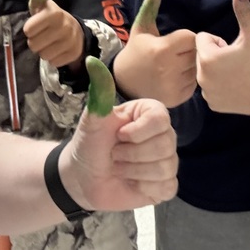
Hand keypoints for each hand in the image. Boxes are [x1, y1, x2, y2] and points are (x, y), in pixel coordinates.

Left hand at [24, 0, 84, 67]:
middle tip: (43, 35)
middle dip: (36, 41)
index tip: (36, 25)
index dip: (30, 29)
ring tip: (50, 42)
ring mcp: (70, 42)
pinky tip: (57, 49)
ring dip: (44, 50)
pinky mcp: (74, 54)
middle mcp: (64, 27)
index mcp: (54, 13)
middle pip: (34, 45)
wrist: (74, 31)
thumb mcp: (42, 2)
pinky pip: (53, 62)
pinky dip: (53, 58)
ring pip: (43, 55)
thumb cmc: (50, 17)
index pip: (28, 30)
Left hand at [61, 98, 177, 210]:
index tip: (119, 135)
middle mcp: (164, 135)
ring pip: (164, 168)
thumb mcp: (92, 118)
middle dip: (131, 154)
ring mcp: (167, 160)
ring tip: (119, 167)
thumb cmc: (90, 143)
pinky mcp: (165, 184)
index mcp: (150, 114)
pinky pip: (166, 187)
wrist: (82, 176)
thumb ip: (99, 92)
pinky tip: (131, 182)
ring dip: (133, 171)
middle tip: (114, 154)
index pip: (161, 118)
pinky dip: (143, 187)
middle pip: (165, 145)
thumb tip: (93, 62)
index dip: (138, 131)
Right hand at [113, 0, 197, 106]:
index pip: (192, 37)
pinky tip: (177, 77)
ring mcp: (174, 86)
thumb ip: (150, 8)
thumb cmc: (136, 52)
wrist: (123, 83)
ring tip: (178, 64)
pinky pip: (195, 85)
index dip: (187, 37)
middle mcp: (169, 69)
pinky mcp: (178, 98)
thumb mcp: (141, 28)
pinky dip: (189, 80)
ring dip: (192, 65)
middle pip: (197, 53)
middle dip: (192, 50)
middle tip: (179, 52)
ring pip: (197, 69)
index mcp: (162, 49)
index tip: (177, 39)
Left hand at [196, 0, 249, 118]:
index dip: (218, 42)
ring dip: (216, 70)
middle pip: (202, 56)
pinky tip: (236, 88)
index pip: (203, 39)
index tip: (233, 49)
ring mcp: (206, 92)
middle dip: (216, 55)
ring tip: (237, 74)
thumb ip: (243, 12)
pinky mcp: (212, 104)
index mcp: (207, 58)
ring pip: (205, 72)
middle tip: (236, 62)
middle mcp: (201, 76)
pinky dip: (219, 86)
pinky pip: (210, 88)